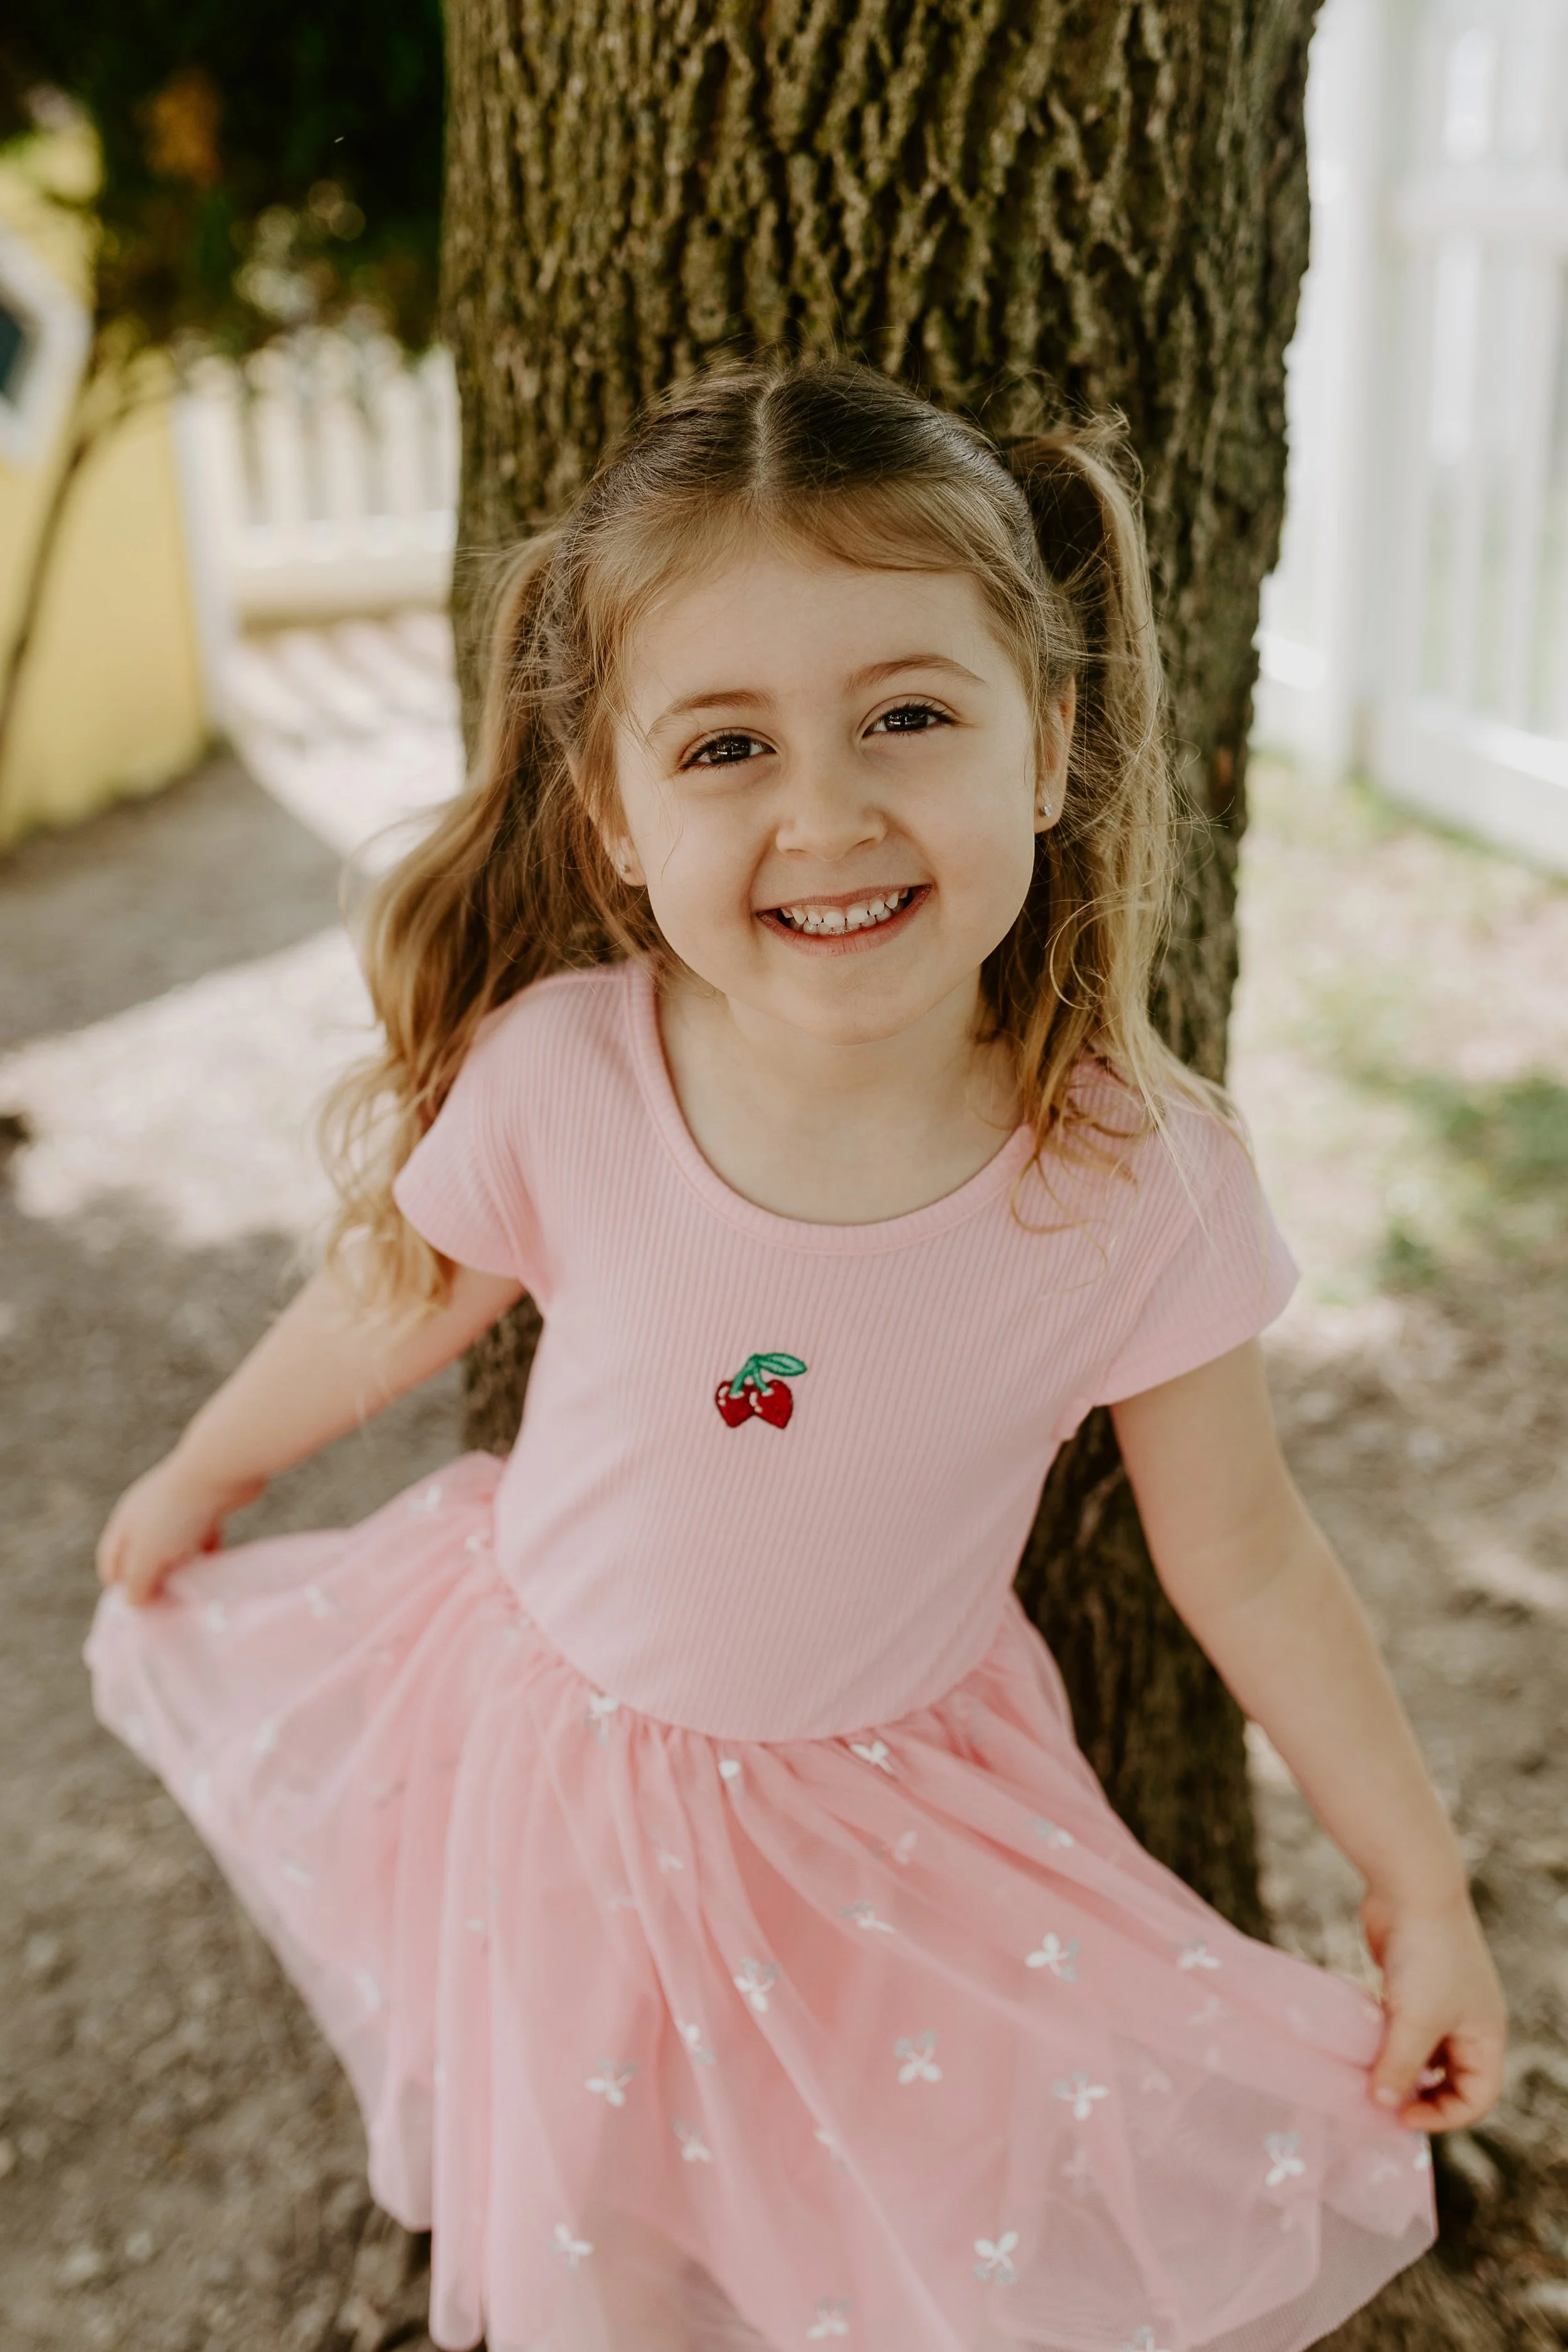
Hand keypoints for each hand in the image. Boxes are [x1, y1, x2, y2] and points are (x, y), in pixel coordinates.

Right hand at [96, 1452, 264, 1605]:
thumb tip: (134, 1603)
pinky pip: (202, 1536)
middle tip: (164, 1605)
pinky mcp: (207, 1506)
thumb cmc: (177, 1512)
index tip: (135, 1607)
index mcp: (126, 1521)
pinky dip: (206, 1553)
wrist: (220, 1470)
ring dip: (180, 1567)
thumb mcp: (148, 1554)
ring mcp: (178, 1508)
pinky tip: (214, 1570)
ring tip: (189, 1591)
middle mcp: (148, 1512)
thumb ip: (137, 1582)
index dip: (118, 1583)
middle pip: (143, 1553)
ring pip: (174, 1546)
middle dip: (151, 1579)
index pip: (111, 1557)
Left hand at [1363, 1884, 1506, 2130]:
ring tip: (1364, 2076)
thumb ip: (1400, 2066)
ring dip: (1394, 2066)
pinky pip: (1397, 2026)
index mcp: (1485, 2035)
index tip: (1402, 2116)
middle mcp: (1466, 2022)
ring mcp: (1437, 2002)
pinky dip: (1381, 2037)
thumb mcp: (1416, 2019)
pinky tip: (1358, 2040)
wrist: (1410, 1887)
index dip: (1444, 2116)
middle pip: (1448, 2078)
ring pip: (1418, 2052)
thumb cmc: (1426, 1955)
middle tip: (1379, 2102)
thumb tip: (1382, 2105)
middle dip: (1418, 2095)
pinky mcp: (1408, 1984)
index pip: (1477, 2096)